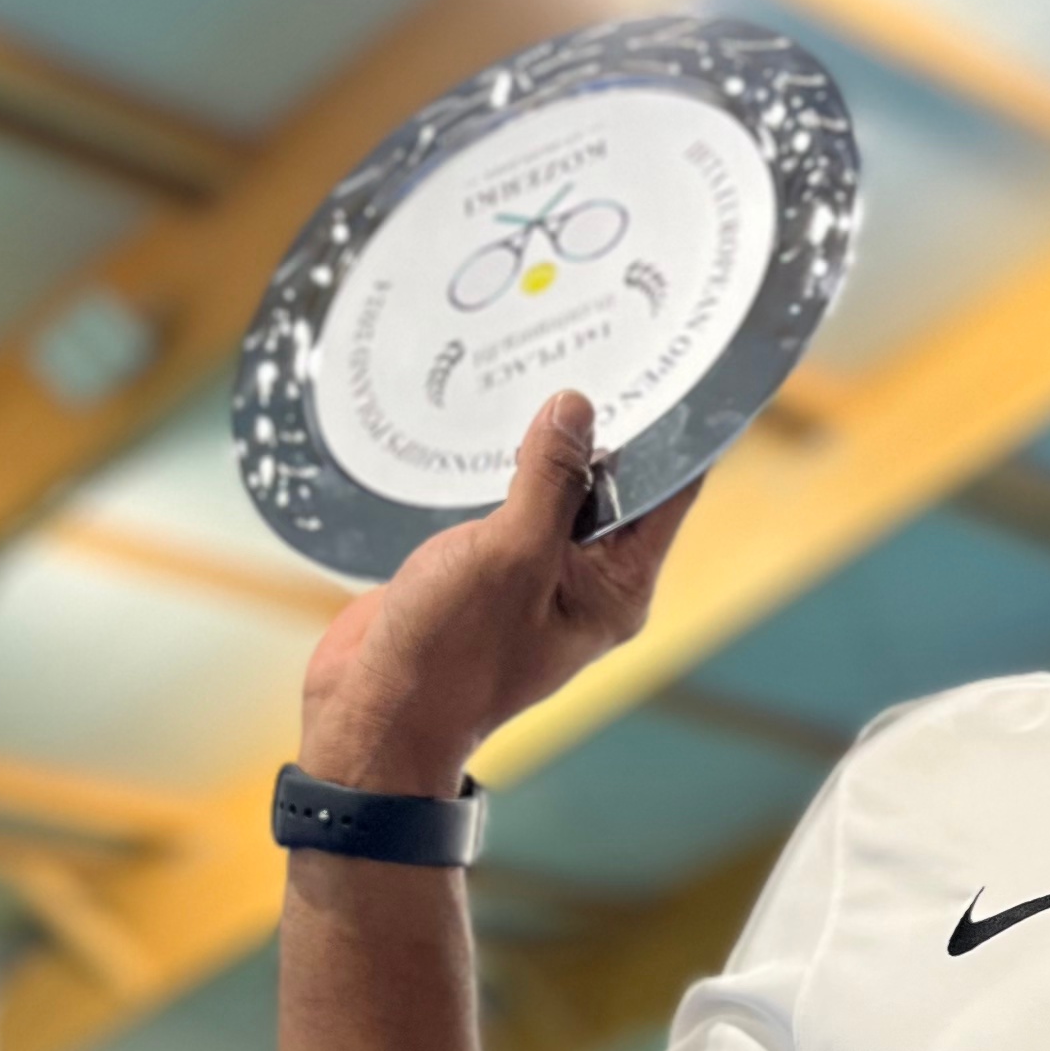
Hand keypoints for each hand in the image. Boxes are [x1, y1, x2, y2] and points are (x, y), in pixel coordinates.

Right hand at [298, 389, 697, 792]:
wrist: (377, 711)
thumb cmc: (451, 654)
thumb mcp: (509, 555)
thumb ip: (548, 482)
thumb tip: (576, 408)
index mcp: (617, 588)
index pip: (668, 493)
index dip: (672, 428)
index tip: (667, 359)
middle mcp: (588, 581)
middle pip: (614, 486)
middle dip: (603, 424)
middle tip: (594, 339)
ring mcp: (538, 574)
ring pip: (557, 490)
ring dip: (545, 441)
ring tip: (540, 361)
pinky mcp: (489, 567)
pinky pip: (510, 503)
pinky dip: (502, 465)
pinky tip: (487, 419)